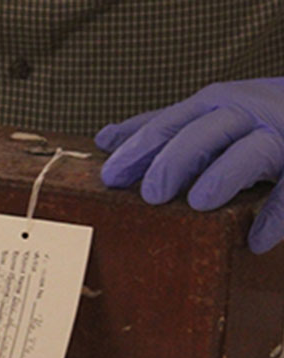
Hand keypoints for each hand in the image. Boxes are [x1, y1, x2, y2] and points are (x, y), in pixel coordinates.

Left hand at [95, 78, 283, 253]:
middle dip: (175, 161)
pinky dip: (277, 214)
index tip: (110, 177)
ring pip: (251, 152)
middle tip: (151, 194)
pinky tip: (256, 240)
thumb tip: (105, 139)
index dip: (137, 149)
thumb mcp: (203, 116)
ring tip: (198, 203)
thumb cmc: (250, 118)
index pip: (167, 124)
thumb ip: (158, 128)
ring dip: (223, 175)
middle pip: (204, 133)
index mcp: (211, 105)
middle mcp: (243, 115)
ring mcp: (278, 135)